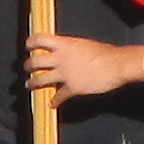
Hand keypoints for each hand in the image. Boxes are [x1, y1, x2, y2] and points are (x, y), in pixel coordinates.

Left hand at [25, 32, 141, 100]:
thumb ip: (70, 48)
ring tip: (29, 85)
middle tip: (26, 68)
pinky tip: (52, 103)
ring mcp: (65, 74)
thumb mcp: (84, 44)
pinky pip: (58, 96)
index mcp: (64, 44)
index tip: (28, 47)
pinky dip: (54, 101)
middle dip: (27, 66)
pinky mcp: (72, 88)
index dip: (30, 43)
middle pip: (34, 62)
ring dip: (32, 83)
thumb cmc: (105, 53)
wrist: (117, 65)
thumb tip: (64, 51)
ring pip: (40, 80)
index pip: (39, 39)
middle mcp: (60, 58)